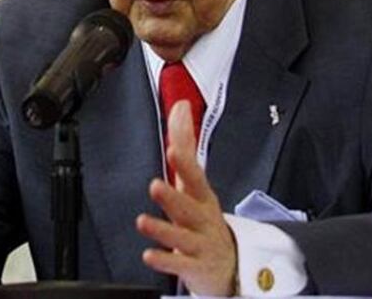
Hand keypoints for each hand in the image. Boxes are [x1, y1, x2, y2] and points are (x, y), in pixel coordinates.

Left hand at [136, 100, 236, 295]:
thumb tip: (180, 105)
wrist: (229, 264)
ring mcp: (199, 244)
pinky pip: (178, 265)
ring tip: (142, 222)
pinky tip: (149, 255)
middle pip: (188, 207)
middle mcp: (202, 218)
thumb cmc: (204, 217)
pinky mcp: (194, 267)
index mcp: (202, 196)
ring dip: (162, 230)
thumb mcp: (196, 182)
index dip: (185, 163)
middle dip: (173, 197)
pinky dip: (164, 260)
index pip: (195, 176)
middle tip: (155, 185)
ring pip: (181, 237)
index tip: (174, 149)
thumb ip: (186, 144)